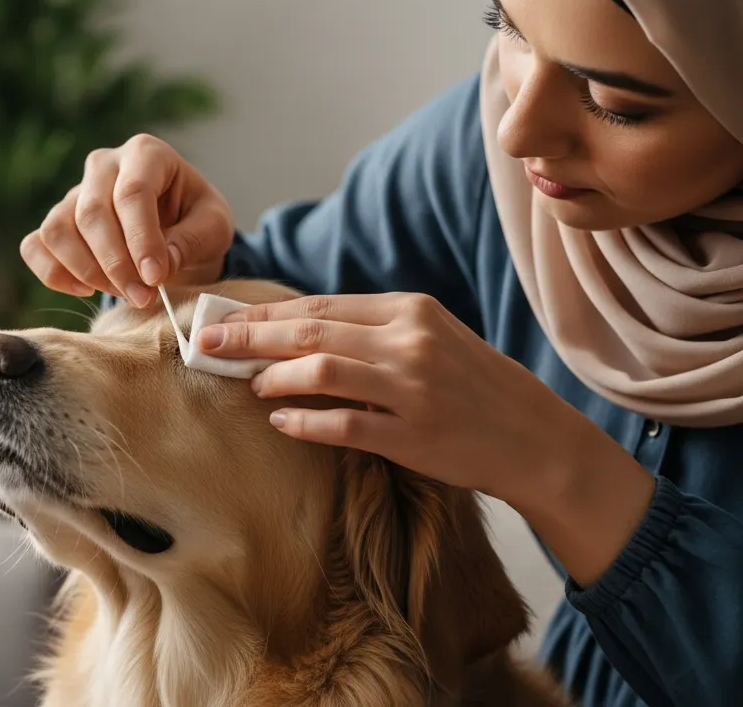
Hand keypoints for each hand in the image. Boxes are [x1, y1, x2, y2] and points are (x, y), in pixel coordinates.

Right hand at [20, 133, 234, 307]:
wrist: (176, 228)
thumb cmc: (195, 221)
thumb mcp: (213, 226)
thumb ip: (190, 241)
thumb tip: (154, 268)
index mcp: (146, 154)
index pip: (132, 192)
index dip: (141, 239)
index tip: (155, 277)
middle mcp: (103, 165)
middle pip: (92, 213)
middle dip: (116, 264)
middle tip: (143, 296)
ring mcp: (73, 193)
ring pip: (57, 230)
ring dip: (87, 271)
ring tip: (123, 293)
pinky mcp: (55, 222)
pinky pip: (35, 246)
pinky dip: (54, 273)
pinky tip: (86, 289)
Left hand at [197, 290, 658, 586]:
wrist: (534, 437)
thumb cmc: (471, 386)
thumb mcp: (428, 338)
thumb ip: (369, 330)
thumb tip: (293, 329)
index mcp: (409, 309)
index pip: (320, 304)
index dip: (265, 312)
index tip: (224, 317)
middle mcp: (408, 341)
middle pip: (311, 329)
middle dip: (251, 335)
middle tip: (208, 342)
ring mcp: (412, 388)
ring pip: (322, 370)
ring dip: (274, 375)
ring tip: (248, 383)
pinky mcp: (413, 434)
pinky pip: (344, 425)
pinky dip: (305, 422)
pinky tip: (278, 422)